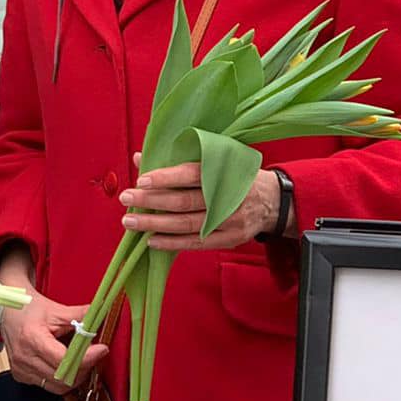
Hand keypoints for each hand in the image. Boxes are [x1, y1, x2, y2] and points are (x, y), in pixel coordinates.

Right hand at [0, 292, 106, 391]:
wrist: (7, 311)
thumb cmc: (28, 309)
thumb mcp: (56, 310)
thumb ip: (81, 315)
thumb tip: (100, 318)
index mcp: (31, 338)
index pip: (64, 360)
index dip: (86, 358)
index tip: (100, 349)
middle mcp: (24, 358)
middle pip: (63, 377)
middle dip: (84, 367)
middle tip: (94, 354)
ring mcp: (21, 369)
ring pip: (58, 386)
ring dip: (74, 375)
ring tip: (80, 359)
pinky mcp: (21, 376)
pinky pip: (48, 385)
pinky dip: (61, 378)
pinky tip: (64, 364)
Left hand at [120, 153, 280, 252]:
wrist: (273, 201)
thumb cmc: (238, 176)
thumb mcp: (217, 159)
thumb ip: (179, 159)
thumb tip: (141, 157)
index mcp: (225, 172)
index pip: (191, 174)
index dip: (166, 177)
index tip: (141, 179)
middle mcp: (227, 197)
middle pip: (184, 201)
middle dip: (152, 201)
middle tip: (127, 199)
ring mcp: (229, 221)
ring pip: (186, 224)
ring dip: (155, 224)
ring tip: (130, 221)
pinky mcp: (229, 239)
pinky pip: (196, 243)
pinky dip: (172, 243)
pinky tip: (151, 241)